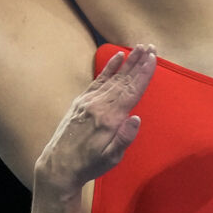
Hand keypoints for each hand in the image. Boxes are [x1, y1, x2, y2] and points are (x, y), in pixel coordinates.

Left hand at [35, 45, 156, 190]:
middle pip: (123, 80)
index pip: (131, 91)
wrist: (59, 165)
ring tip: (138, 48)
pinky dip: (109, 68)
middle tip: (150, 46)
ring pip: (112, 77)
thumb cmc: (89, 165)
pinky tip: (117, 57)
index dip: (143, 74)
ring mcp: (88, 101)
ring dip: (127, 61)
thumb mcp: (111, 158)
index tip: (153, 58)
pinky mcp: (81, 102)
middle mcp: (98, 105)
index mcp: (109, 119)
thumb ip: (124, 138)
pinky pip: (98, 80)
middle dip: (138, 62)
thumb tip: (136, 119)